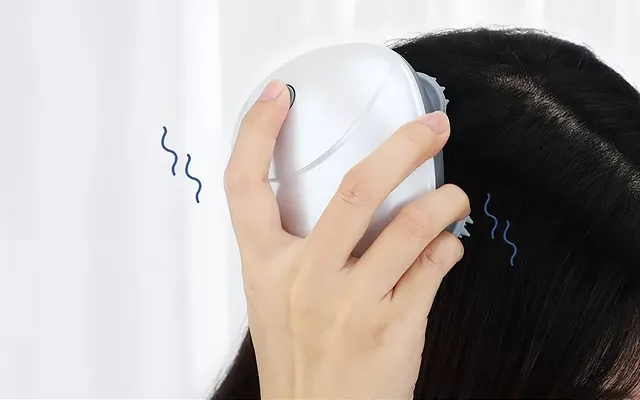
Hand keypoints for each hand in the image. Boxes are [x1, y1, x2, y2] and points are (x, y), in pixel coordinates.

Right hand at [224, 80, 469, 399]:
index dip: (255, 131)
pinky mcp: (392, 326)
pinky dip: (448, 249)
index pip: (245, 185)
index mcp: (266, 266)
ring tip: (455, 196)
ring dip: (444, 202)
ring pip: (410, 226)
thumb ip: (295, 253)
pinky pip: (432, 268)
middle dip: (402, 146)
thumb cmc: (297, 363)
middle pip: (356, 189)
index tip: (278, 97)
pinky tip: (448, 248)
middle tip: (430, 127)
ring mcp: (349, 302)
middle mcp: (305, 278)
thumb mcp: (274, 302)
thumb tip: (344, 207)